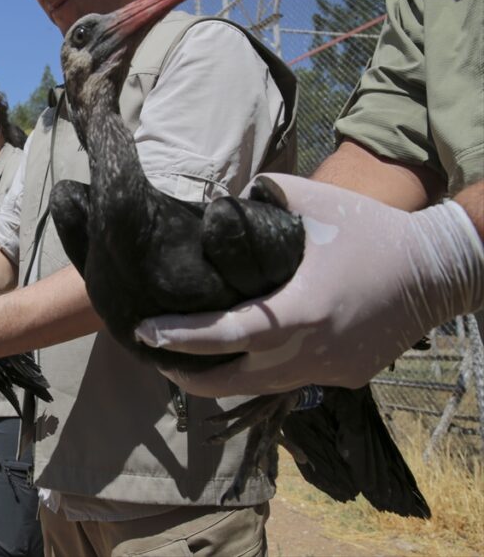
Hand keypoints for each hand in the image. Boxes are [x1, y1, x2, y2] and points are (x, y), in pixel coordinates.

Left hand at [135, 173, 483, 395]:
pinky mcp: (344, 378)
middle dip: (187, 376)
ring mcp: (329, 372)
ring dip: (222, 379)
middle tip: (156, 357)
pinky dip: (261, 374)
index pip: (226, 335)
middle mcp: (310, 352)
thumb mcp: (317, 199)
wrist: (438, 273)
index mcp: (300, 311)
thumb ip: (265, 193)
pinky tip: (246, 357)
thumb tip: (223, 196)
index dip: (179, 338)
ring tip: (190, 361)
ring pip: (259, 388)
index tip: (142, 332)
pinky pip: (290, 382)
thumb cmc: (374, 232)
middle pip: (231, 382)